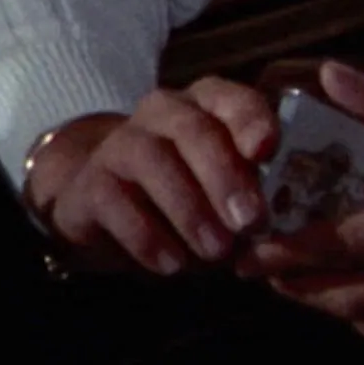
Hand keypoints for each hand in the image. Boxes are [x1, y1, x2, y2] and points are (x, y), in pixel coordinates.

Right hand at [25, 77, 275, 274]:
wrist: (101, 199)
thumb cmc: (185, 187)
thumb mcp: (220, 185)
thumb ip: (248, 193)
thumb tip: (274, 229)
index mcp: (207, 101)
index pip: (233, 99)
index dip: (251, 121)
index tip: (267, 151)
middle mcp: (164, 111)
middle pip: (195, 131)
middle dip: (225, 177)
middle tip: (250, 221)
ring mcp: (121, 142)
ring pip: (155, 162)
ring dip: (190, 210)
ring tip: (216, 251)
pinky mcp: (89, 183)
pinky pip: (117, 204)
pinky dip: (148, 236)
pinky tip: (172, 265)